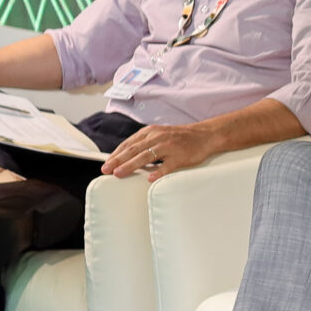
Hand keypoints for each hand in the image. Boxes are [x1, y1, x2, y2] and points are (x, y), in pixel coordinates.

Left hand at [102, 120, 220, 180]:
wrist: (204, 135)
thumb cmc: (179, 138)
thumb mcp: (159, 135)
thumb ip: (144, 144)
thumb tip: (125, 157)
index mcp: (150, 132)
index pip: (129, 144)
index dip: (116, 154)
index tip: (106, 164)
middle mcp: (158, 137)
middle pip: (134, 150)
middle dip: (118, 160)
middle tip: (106, 170)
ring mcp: (170, 147)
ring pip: (147, 156)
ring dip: (131, 165)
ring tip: (119, 173)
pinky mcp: (181, 156)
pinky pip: (168, 165)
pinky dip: (159, 172)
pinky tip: (149, 178)